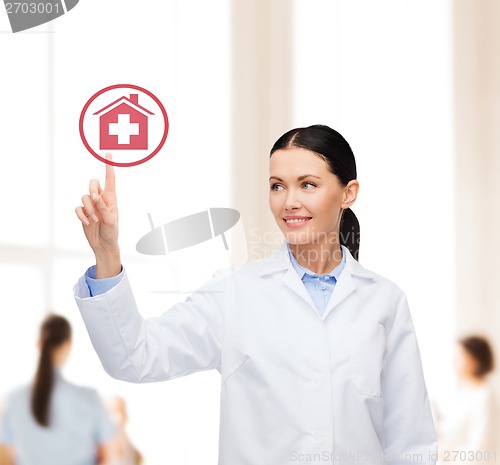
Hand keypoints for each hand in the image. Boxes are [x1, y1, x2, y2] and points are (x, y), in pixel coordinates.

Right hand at [75, 153, 120, 277]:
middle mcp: (101, 199)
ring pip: (84, 196)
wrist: (103, 244)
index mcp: (111, 198)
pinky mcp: (83, 212)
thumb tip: (95, 195)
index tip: (108, 153)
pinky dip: (81, 215)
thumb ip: (104, 208)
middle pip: (92, 183)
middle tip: (96, 201)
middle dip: (92, 190)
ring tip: (94, 220)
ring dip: (88, 208)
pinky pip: (77, 208)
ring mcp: (91, 205)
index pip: (110, 179)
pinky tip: (86, 222)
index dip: (109, 166)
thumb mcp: (111, 221)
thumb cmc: (112, 232)